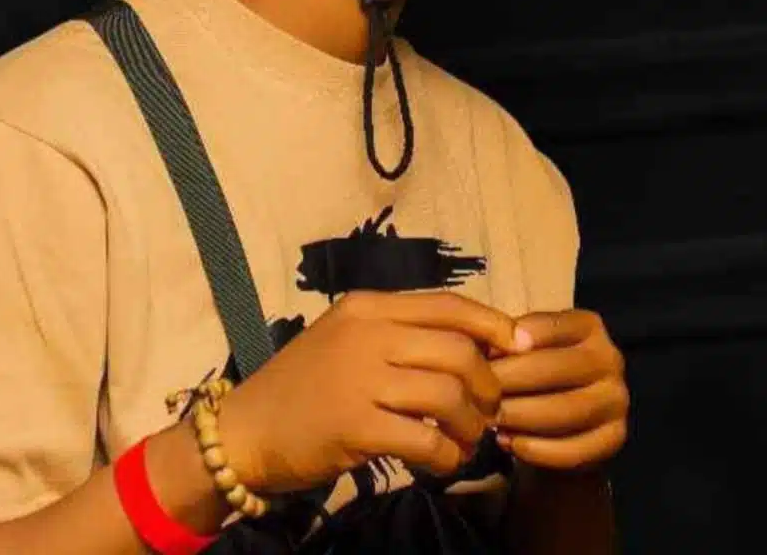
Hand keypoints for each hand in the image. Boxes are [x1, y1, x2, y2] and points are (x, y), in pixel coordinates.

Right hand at [214, 291, 525, 494]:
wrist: (246, 428)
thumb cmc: (304, 383)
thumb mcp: (347, 339)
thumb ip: (399, 335)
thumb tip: (472, 345)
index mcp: (367, 306)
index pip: (447, 304)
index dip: (492, 324)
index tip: (519, 345)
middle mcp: (367, 334)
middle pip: (458, 350)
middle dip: (487, 385)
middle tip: (487, 411)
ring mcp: (360, 379)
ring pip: (449, 395)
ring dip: (472, 425)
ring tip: (467, 440)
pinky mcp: (356, 426)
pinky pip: (427, 441)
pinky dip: (447, 457)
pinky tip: (442, 463)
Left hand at [490, 309, 628, 469]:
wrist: (561, 417)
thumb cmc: (532, 369)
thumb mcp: (522, 344)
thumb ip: (504, 340)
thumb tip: (479, 348)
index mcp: (587, 325)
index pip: (546, 327)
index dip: (508, 342)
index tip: (480, 357)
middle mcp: (610, 358)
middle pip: (556, 368)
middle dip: (510, 381)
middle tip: (477, 393)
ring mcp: (617, 400)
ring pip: (566, 410)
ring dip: (521, 417)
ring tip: (490, 419)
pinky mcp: (616, 438)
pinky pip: (576, 449)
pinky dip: (538, 450)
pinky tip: (511, 444)